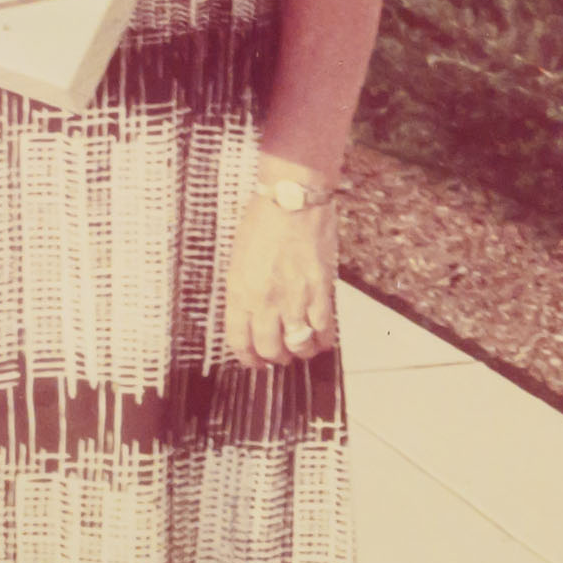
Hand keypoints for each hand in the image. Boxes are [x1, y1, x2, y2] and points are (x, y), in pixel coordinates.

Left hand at [222, 195, 337, 370]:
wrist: (292, 200)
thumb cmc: (262, 221)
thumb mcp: (238, 259)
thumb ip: (243, 290)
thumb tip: (251, 315)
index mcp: (240, 292)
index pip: (239, 341)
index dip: (247, 358)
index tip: (253, 362)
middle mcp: (265, 301)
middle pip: (270, 348)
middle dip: (274, 358)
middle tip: (279, 357)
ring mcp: (294, 297)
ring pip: (298, 345)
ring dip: (299, 353)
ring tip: (301, 349)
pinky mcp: (320, 290)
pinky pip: (323, 328)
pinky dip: (323, 341)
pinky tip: (322, 341)